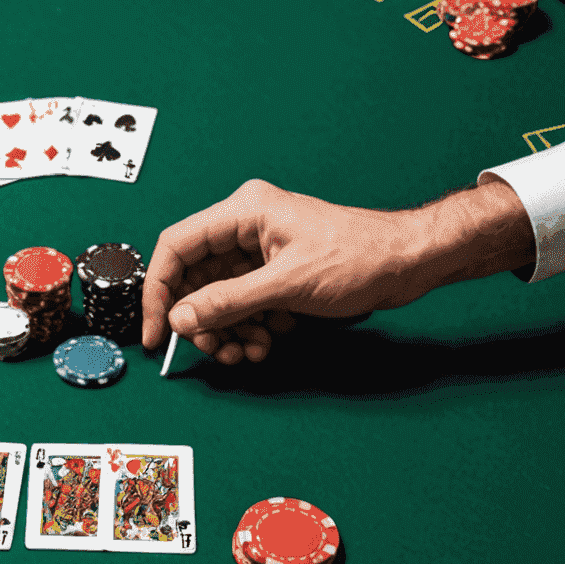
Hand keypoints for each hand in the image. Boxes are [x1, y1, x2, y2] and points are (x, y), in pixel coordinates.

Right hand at [140, 178, 534, 362]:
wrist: (407, 263)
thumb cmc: (360, 256)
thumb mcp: (286, 284)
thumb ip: (228, 302)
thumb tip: (182, 318)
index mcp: (244, 212)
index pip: (177, 247)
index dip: (159, 291)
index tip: (157, 331)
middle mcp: (246, 228)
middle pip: (196, 279)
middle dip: (203, 321)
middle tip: (216, 350)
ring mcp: (261, 251)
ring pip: (219, 297)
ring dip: (227, 330)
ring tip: (249, 351)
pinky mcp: (275, 272)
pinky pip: (244, 305)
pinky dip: (248, 328)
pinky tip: (267, 341)